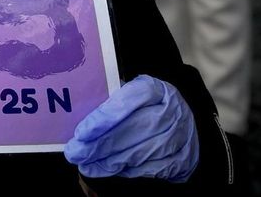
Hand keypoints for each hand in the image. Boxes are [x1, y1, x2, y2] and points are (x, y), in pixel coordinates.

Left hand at [64, 76, 198, 181]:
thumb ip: (112, 102)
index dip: (105, 117)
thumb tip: (82, 119)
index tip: (82, 132)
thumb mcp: (132, 95)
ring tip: (86, 165)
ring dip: (110, 161)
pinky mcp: (185, 159)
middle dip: (101, 144)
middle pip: (134, 129)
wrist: (182, 124)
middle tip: (76, 152)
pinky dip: (128, 171)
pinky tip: (108, 170)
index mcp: (157, 89)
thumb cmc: (147, 107)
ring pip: (142, 152)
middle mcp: (174, 111)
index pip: (130, 99)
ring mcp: (182, 136)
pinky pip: (153, 168)